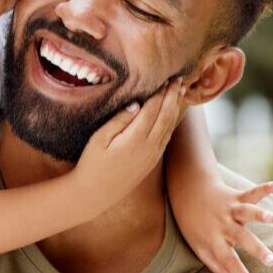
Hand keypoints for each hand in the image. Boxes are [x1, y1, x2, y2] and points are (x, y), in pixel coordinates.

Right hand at [74, 79, 185, 203]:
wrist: (96, 194)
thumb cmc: (92, 164)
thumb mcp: (99, 139)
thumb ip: (118, 121)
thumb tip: (136, 104)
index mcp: (135, 139)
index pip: (153, 109)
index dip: (160, 93)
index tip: (165, 78)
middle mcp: (149, 147)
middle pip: (166, 115)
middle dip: (173, 96)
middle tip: (179, 79)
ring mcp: (153, 155)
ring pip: (170, 126)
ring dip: (176, 107)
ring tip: (181, 91)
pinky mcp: (152, 161)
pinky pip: (167, 137)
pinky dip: (172, 121)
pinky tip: (173, 113)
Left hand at [171, 176, 272, 272]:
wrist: (187, 192)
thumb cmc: (194, 225)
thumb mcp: (199, 248)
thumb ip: (217, 266)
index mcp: (215, 241)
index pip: (229, 263)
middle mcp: (224, 226)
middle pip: (242, 239)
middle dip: (258, 250)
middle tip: (272, 261)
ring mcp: (230, 210)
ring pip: (246, 212)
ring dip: (258, 214)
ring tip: (270, 216)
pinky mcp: (235, 197)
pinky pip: (250, 193)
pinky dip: (263, 189)